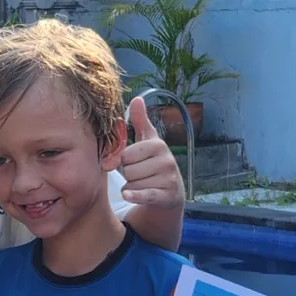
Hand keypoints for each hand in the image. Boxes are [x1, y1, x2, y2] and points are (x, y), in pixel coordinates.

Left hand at [119, 97, 185, 211]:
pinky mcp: (167, 196)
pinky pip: (144, 195)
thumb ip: (140, 121)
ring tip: (143, 184)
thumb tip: (137, 98)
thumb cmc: (154, 162)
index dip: (125, 160)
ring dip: (132, 187)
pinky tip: (127, 195)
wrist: (171, 191)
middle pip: (128, 170)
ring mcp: (168, 179)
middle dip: (128, 174)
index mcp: (159, 145)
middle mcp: (167, 161)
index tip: (134, 161)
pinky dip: (134, 196)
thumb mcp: (148, 141)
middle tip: (139, 174)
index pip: (126, 154)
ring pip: (132, 184)